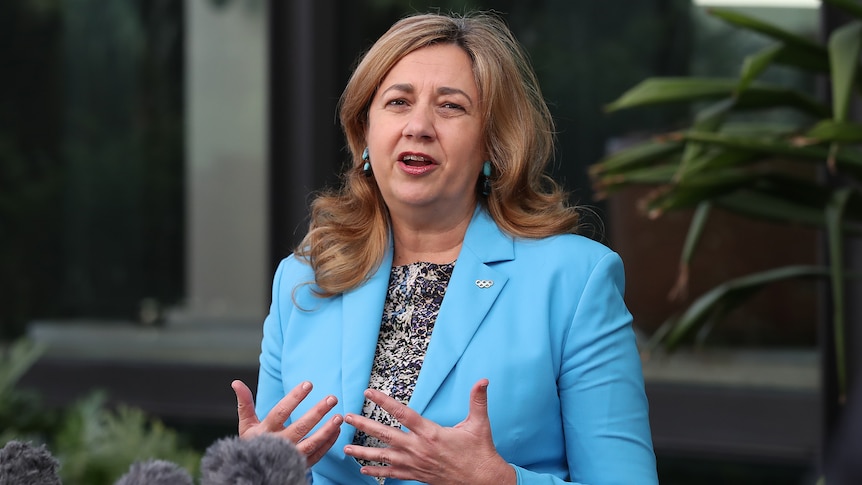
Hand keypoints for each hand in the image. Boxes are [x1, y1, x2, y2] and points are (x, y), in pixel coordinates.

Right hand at [232, 379, 342, 465]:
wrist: (252, 472)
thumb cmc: (252, 444)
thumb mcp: (246, 425)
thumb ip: (244, 404)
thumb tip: (236, 383)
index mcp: (264, 432)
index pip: (281, 412)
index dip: (294, 398)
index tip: (309, 384)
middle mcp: (278, 444)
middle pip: (300, 427)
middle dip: (317, 412)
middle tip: (332, 398)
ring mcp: (290, 456)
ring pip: (311, 443)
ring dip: (327, 430)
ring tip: (339, 416)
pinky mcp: (299, 465)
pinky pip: (317, 454)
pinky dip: (328, 443)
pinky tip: (337, 430)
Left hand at [342, 379, 515, 484]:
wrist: (483, 481)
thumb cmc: (480, 452)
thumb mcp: (479, 424)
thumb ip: (478, 400)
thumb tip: (483, 381)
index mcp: (431, 433)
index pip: (402, 413)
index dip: (384, 402)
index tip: (369, 393)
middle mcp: (419, 449)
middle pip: (385, 434)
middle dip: (364, 425)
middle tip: (347, 417)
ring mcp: (416, 464)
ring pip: (384, 457)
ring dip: (363, 452)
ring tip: (345, 448)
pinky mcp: (417, 475)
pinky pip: (392, 474)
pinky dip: (377, 471)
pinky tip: (363, 469)